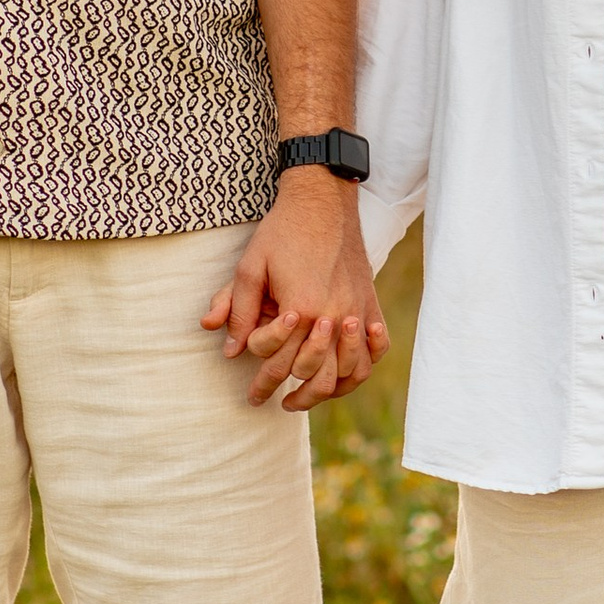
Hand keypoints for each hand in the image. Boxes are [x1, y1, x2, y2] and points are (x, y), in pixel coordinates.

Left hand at [203, 172, 389, 411]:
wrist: (322, 201)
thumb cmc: (282, 232)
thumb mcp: (249, 268)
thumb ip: (236, 310)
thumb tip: (228, 350)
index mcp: (301, 309)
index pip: (279, 364)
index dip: (261, 384)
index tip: (253, 396)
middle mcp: (333, 316)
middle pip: (317, 377)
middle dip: (295, 397)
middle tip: (277, 402)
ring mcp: (356, 311)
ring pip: (350, 371)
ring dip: (329, 391)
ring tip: (308, 397)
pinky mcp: (369, 302)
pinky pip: (375, 348)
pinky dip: (363, 366)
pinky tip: (346, 373)